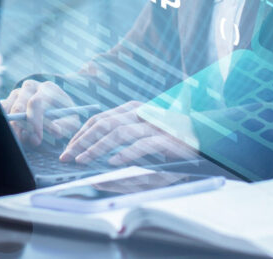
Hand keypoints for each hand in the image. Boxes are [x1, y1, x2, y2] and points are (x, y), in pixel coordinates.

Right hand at [0, 80, 80, 146]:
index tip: (37, 139)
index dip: (34, 121)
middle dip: (21, 127)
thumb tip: (56, 131)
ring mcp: (18, 91)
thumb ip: (65, 125)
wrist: (56, 106)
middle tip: (26, 142)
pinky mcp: (9, 99)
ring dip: (13, 126)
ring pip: (8, 108)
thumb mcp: (71, 120)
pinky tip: (16, 131)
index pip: (36, 102)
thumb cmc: (64, 115)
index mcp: (48, 88)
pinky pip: (2, 109)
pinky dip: (7, 122)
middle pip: (18, 106)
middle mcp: (31, 86)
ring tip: (23, 139)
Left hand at [61, 101, 197, 165]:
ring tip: (84, 159)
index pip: (99, 119)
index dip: (81, 133)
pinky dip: (126, 153)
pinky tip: (113, 162)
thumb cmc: (169, 140)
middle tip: (67, 156)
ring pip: (119, 132)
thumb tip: (97, 158)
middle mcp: (141, 113)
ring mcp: (155, 125)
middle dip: (82, 141)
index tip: (67, 148)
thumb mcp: (142, 137)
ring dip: (98, 147)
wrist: (205, 137)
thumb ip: (121, 142)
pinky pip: (143, 144)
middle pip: (104, 124)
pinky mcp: (168, 139)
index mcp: (132, 109)